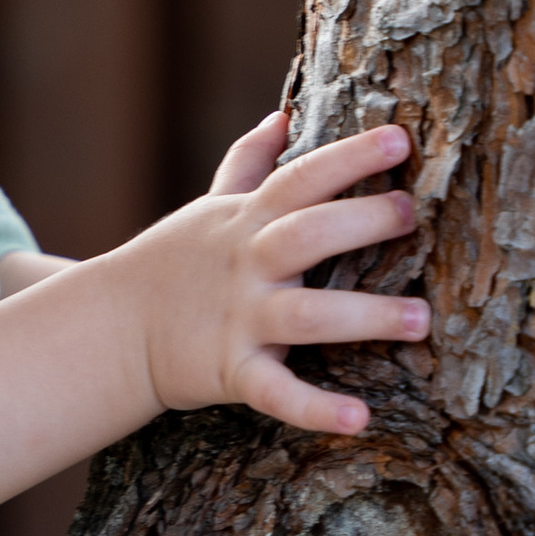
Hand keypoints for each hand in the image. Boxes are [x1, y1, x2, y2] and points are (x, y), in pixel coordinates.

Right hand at [130, 117, 428, 435]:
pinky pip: (278, 392)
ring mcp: (241, 320)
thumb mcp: (208, 208)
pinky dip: (315, 408)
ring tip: (422, 319)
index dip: (350, 156)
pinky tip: (360, 419)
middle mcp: (248, 265)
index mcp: (247, 221)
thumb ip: (248, 163)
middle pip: (307, 234)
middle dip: (362, 220)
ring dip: (367, 316)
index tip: (401, 137)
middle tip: (411, 212)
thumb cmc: (174, 264)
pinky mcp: (232, 372)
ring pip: (308, 315)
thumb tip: (280, 116)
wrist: (112, 329)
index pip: (302, 177)